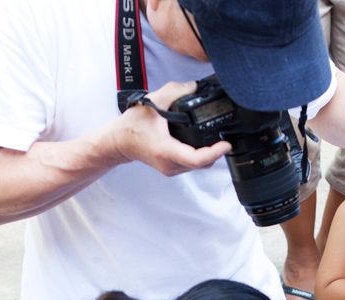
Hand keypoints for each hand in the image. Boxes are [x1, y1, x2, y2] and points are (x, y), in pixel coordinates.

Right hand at [114, 81, 231, 175]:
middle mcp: (170, 164)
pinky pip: (192, 166)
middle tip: (225, 138)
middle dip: (216, 152)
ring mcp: (171, 169)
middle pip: (202, 164)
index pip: (196, 158)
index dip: (214, 152)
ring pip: (198, 166)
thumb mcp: (152, 101)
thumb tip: (194, 86)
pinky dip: (201, 156)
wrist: (118, 142)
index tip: (225, 144)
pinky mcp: (171, 168)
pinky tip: (203, 144)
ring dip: (209, 155)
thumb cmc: (131, 126)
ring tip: (216, 140)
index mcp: (166, 150)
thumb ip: (175, 91)